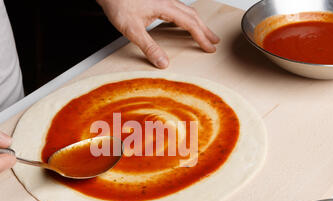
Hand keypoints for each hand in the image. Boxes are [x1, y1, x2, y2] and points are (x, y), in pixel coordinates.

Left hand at [97, 0, 218, 68]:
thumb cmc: (118, 4)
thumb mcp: (132, 30)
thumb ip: (149, 47)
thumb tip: (162, 63)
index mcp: (165, 6)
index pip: (189, 23)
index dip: (201, 37)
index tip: (209, 47)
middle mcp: (167, 1)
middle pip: (193, 15)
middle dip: (205, 30)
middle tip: (214, 42)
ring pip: (186, 11)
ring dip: (197, 23)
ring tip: (204, 34)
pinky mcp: (157, 1)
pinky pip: (178, 10)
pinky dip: (186, 19)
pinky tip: (183, 25)